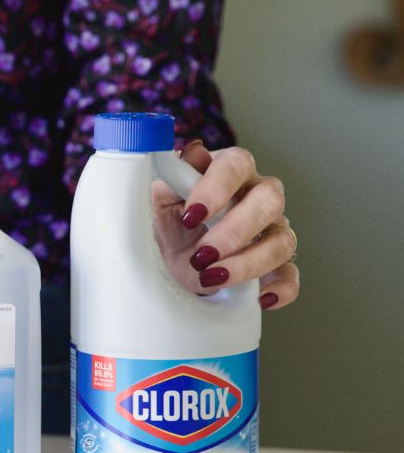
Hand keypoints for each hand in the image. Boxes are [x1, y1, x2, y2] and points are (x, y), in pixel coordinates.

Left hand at [152, 142, 299, 308]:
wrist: (172, 261)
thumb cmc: (171, 222)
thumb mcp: (160, 200)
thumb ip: (171, 177)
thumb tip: (188, 155)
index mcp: (229, 173)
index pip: (236, 164)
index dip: (216, 187)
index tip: (191, 214)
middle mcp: (258, 196)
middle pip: (270, 200)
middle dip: (234, 230)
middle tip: (202, 254)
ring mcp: (272, 230)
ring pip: (281, 241)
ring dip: (247, 263)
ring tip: (210, 277)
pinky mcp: (276, 264)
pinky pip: (291, 274)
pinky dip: (281, 287)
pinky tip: (261, 297)